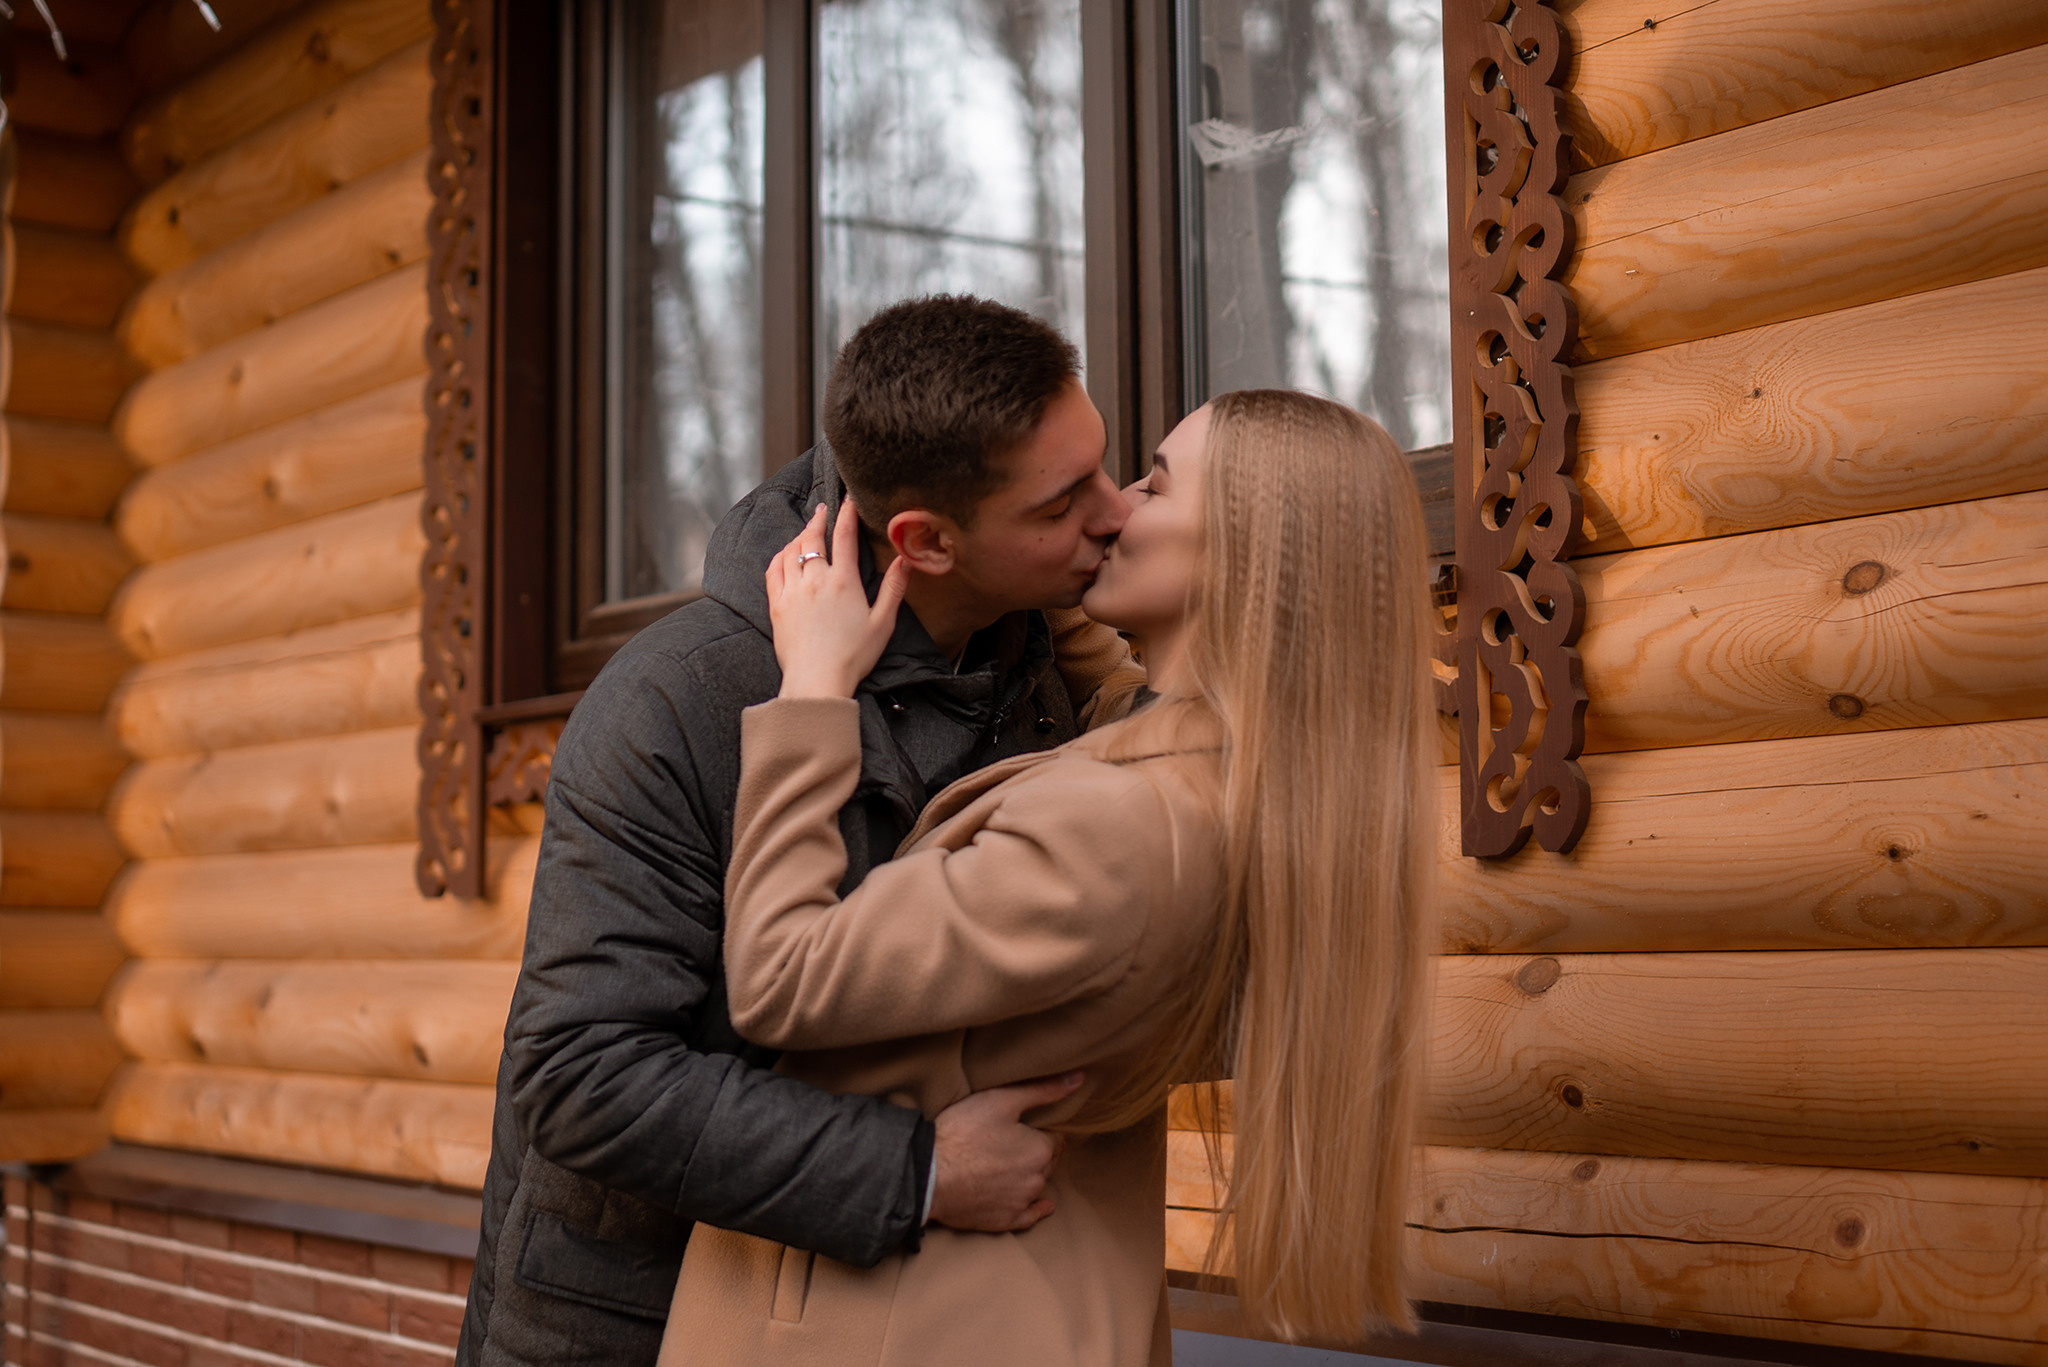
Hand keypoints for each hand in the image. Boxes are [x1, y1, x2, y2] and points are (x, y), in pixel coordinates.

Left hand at [767, 497, 910, 698]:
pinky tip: (785, 554)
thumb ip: (894, 588)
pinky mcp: (776, 605)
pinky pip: (773, 570)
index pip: (844, 536)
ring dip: (799, 536)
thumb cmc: (853, 656)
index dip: (846, 513)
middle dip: (818, 519)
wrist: (817, 680)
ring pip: (791, 551)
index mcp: (844, 581)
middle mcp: (815, 580)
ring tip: (806, 531)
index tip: (848, 500)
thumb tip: (905, 560)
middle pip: (812, 537)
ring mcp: (792, 591)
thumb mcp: (883, 623)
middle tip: (823, 509)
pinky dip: (779, 556)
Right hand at [928, 1072, 1083, 1232]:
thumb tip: (1079, 1078)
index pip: (1054, 1139)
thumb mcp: (1001, 1100)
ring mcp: (1020, 1203)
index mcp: (1040, 1150)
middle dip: (1036, 1153)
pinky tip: (1043, 1206)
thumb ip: (1042, 1090)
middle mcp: (1036, 1179)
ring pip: (1037, 1186)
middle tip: (1015, 1144)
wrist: (928, 1175)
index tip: (1025, 1128)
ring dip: (1031, 1177)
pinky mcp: (1003, 1221)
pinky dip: (1035, 1209)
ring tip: (1014, 1166)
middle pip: (1046, 1163)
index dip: (1040, 1132)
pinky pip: (1029, 1217)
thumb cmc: (963, 1133)